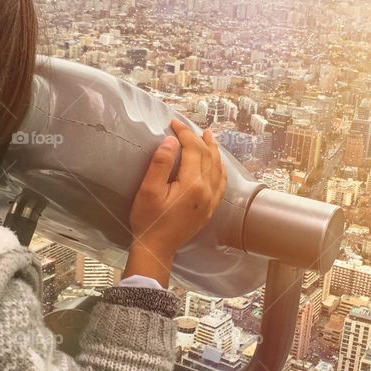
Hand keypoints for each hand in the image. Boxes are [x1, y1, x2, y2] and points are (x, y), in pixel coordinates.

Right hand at [124, 118, 226, 285]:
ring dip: (213, 150)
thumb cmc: (149, 220)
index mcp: (193, 184)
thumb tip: (171, 142)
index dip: (184, 133)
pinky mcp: (209, 209)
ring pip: (218, 168)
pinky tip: (217, 164)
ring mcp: (211, 201)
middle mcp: (207, 191)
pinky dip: (220, 168)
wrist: (157, 248)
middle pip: (208, 156)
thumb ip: (161, 164)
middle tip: (188, 126)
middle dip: (198, 138)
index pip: (194, 149)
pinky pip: (221, 183)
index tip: (173, 123)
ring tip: (208, 137)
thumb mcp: (148, 190)